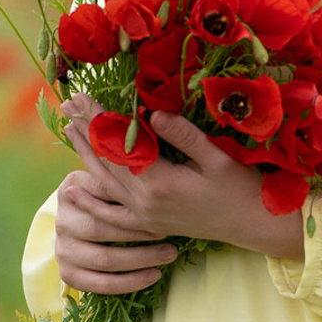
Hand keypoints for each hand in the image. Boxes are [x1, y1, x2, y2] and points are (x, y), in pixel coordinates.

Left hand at [56, 94, 304, 293]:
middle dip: (85, 130)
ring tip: (68, 129)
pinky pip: (111, 213)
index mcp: (159, 183)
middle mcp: (144, 203)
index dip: (98, 119)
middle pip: (104, 161)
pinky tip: (74, 189)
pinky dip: (91, 200)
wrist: (254, 226)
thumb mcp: (217, 157)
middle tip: (68, 103)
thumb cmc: (241, 188)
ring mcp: (144, 217)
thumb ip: (183, 135)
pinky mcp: (148, 224)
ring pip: (103, 184)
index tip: (82, 96)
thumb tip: (152, 114)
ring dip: (83, 155)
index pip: (117, 145)